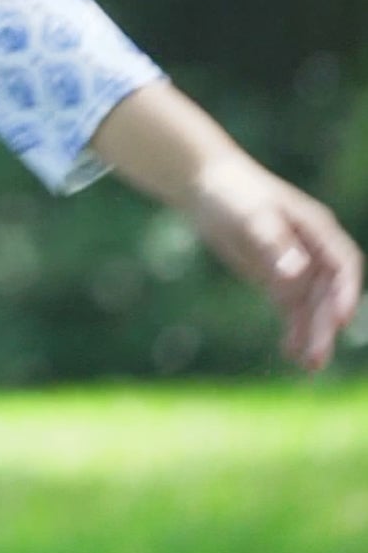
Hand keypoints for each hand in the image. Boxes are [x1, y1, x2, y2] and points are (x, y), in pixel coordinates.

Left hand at [177, 152, 362, 373]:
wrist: (207, 186)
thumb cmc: (232, 194)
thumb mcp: (251, 216)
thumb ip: (273, 245)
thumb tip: (295, 276)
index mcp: (317, 229)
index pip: (343, 265)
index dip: (346, 293)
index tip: (341, 320)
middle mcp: (313, 249)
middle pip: (327, 293)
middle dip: (324, 325)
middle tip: (317, 358)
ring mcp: (296, 264)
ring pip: (311, 305)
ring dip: (311, 333)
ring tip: (309, 366)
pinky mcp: (276, 276)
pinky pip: (290, 307)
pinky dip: (292, 328)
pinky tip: (290, 353)